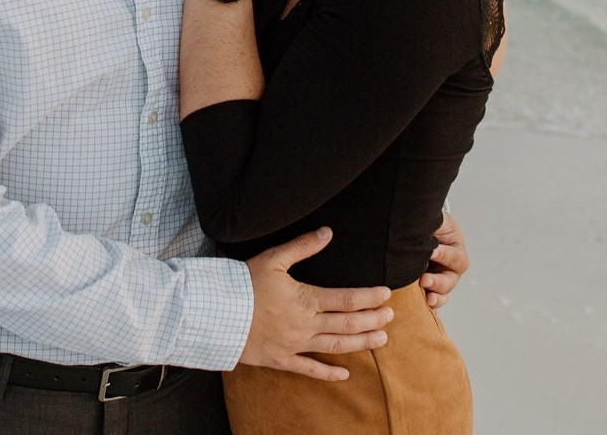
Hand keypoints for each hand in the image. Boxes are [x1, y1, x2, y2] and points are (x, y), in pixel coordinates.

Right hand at [239, 227, 392, 380]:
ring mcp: (294, 344)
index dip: (369, 297)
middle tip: (391, 317)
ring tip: (381, 340)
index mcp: (306, 299)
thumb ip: (303, 247)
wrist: (215, 312)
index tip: (386, 294)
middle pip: (347, 324)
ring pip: (336, 347)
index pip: (346, 299)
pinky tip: (345, 374)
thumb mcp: (273, 259)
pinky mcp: (281, 359)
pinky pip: (309, 369)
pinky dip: (328, 373)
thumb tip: (327, 232)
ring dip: (361, 344)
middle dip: (372, 320)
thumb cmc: (243, 284)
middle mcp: (305, 324)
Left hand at [420, 211, 468, 309]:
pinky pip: (431, 302)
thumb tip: (424, 223)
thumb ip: (433, 222)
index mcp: (456, 250)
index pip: (455, 257)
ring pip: (443, 294)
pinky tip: (423, 312)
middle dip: (438, 282)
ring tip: (427, 300)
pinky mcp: (429, 289)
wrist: (417, 231)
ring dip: (436, 298)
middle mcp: (450, 268)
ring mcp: (440, 280)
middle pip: (451, 280)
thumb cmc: (428, 224)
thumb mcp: (434, 220)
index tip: (432, 250)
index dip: (445, 255)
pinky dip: (428, 308)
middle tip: (424, 280)